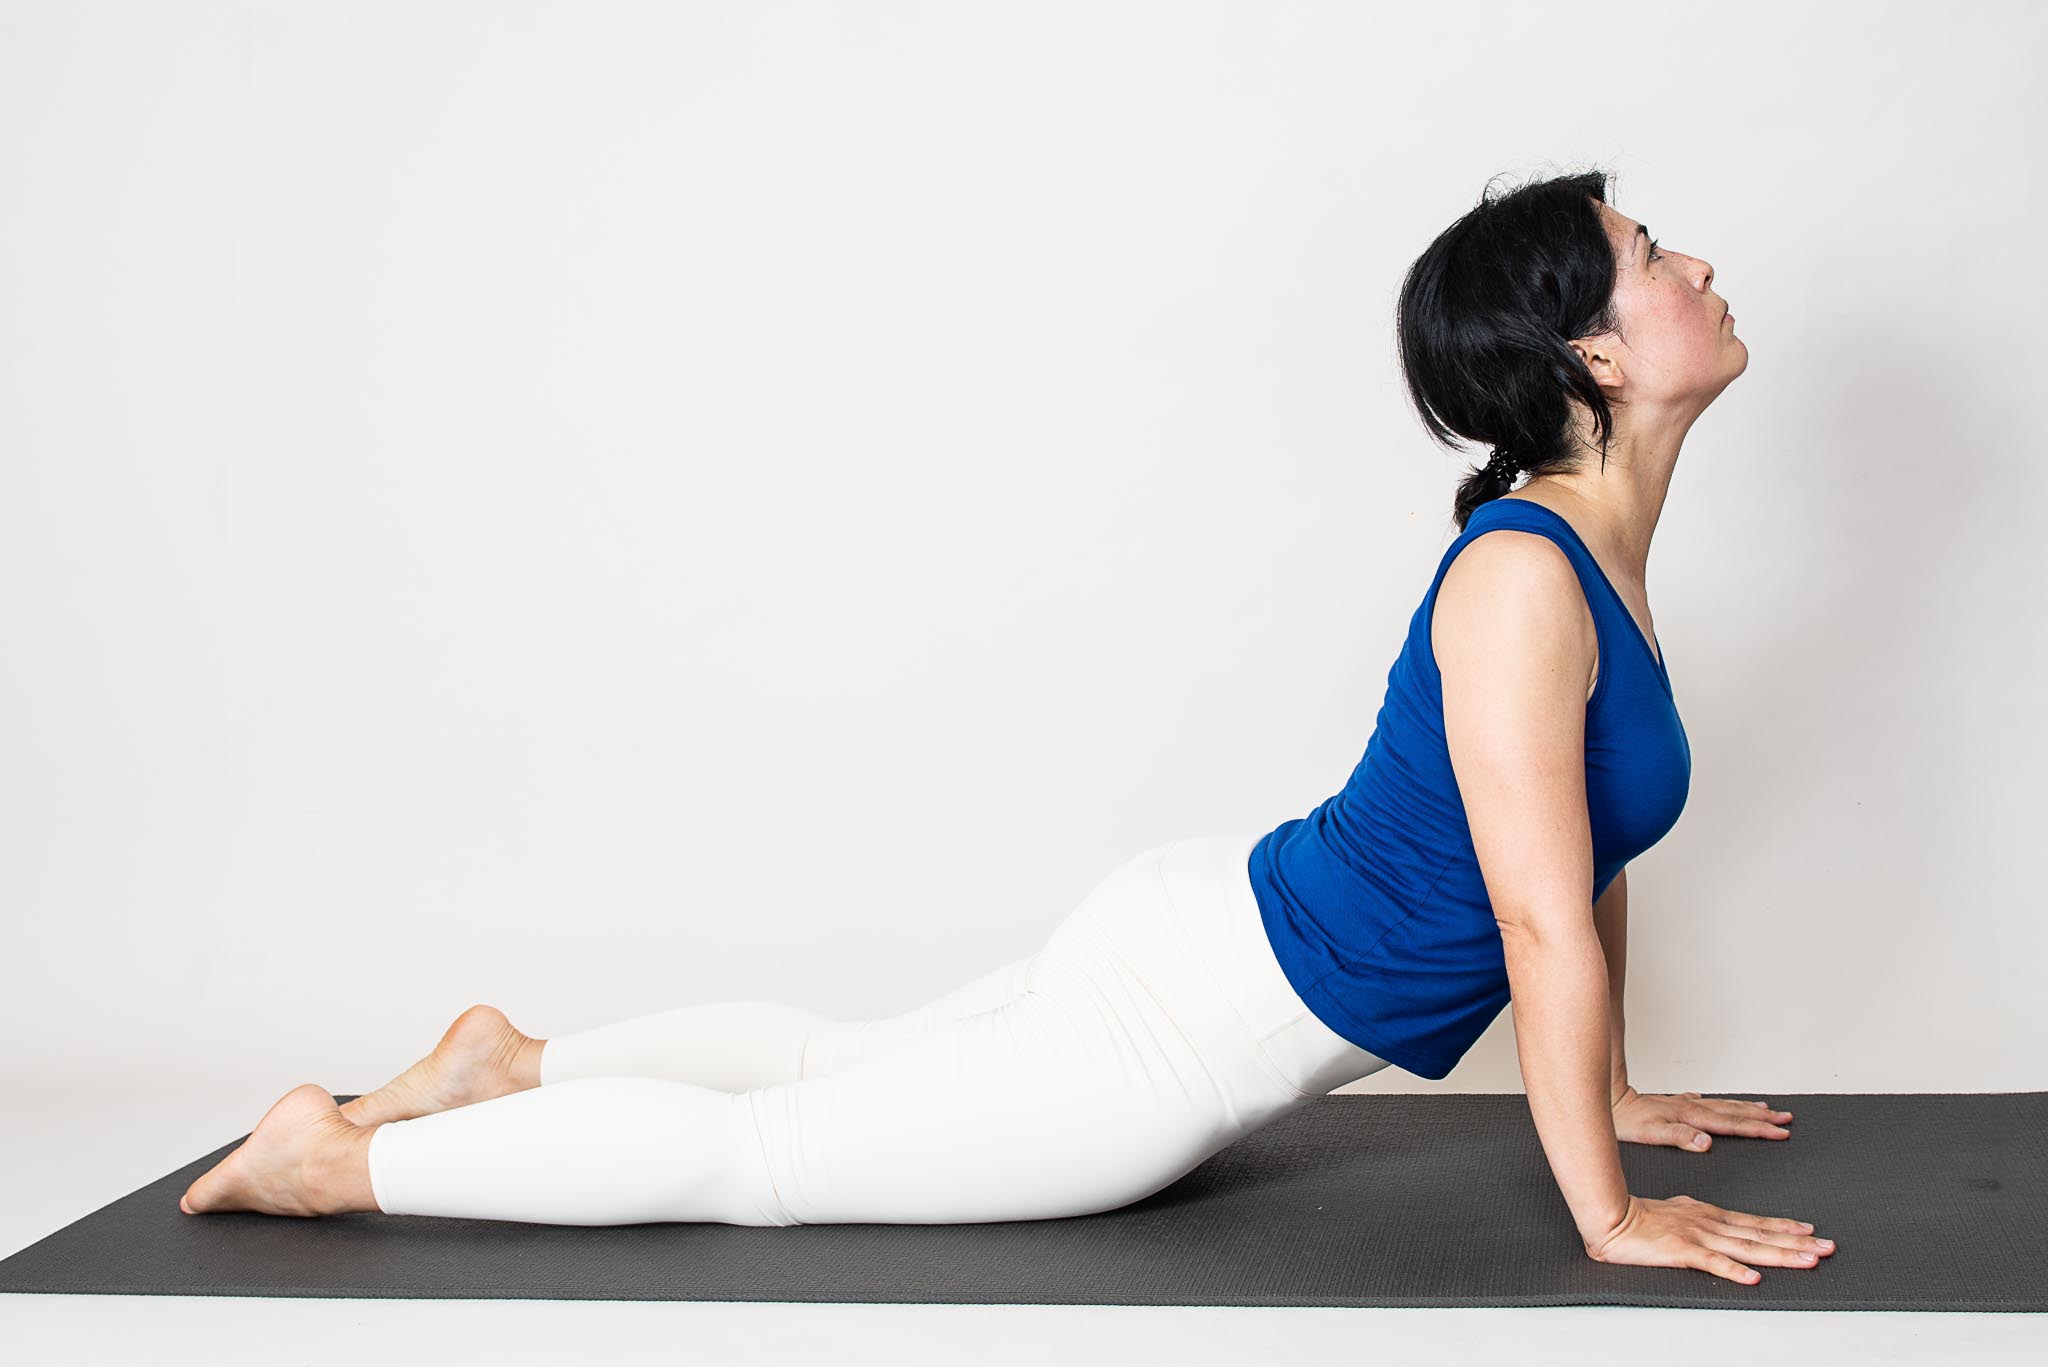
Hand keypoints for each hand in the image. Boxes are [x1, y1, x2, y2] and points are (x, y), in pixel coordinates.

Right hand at [1585, 1193, 1835, 1284]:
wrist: (1610, 1217)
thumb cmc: (1640, 1218)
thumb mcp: (1678, 1213)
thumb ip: (1700, 1221)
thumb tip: (1720, 1229)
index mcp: (1709, 1216)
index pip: (1755, 1223)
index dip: (1784, 1228)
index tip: (1810, 1231)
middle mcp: (1710, 1224)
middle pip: (1761, 1235)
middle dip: (1797, 1243)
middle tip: (1828, 1247)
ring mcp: (1698, 1236)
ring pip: (1747, 1247)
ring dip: (1779, 1255)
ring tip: (1808, 1260)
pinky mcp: (1681, 1250)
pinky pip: (1711, 1263)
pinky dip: (1733, 1271)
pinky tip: (1753, 1279)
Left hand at [1610, 1085, 1793, 1150]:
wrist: (1610, 1102)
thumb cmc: (1627, 1121)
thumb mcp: (1651, 1133)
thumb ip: (1680, 1137)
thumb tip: (1706, 1143)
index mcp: (1692, 1117)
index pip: (1733, 1125)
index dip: (1759, 1130)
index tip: (1781, 1132)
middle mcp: (1693, 1108)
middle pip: (1736, 1113)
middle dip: (1763, 1118)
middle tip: (1787, 1119)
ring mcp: (1686, 1105)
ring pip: (1725, 1106)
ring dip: (1748, 1108)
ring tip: (1769, 1109)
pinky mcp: (1677, 1104)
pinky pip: (1709, 1104)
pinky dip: (1723, 1105)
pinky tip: (1725, 1105)